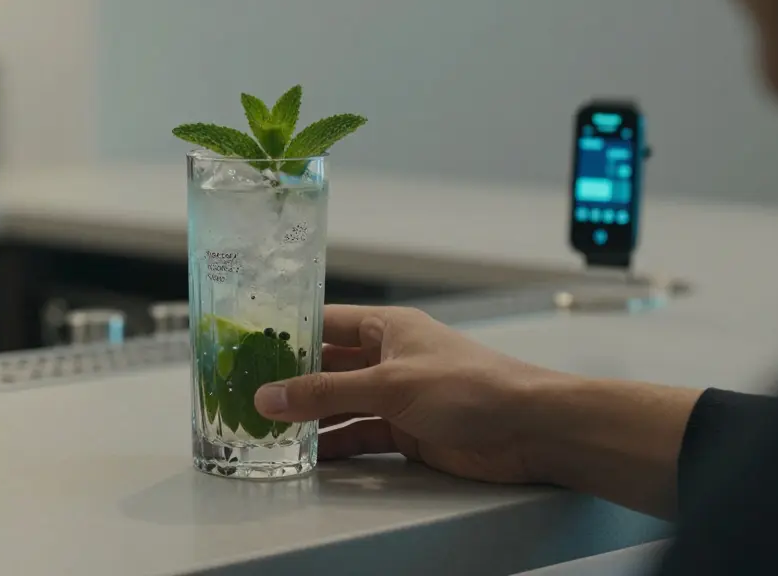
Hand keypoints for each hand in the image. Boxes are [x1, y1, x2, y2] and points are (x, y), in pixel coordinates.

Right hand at [254, 305, 557, 484]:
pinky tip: (308, 454)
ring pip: (342, 405)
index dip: (288, 333)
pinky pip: (361, 436)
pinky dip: (336, 445)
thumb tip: (270, 396)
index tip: (248, 345)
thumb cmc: (471, 386)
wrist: (529, 429)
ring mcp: (399, 396)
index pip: (326, 323)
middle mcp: (390, 358)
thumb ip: (326, 393)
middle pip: (329, 367)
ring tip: (267, 430)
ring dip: (310, 418)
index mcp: (388, 328)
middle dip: (292, 382)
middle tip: (247, 395)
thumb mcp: (388, 385)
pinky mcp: (409, 431)